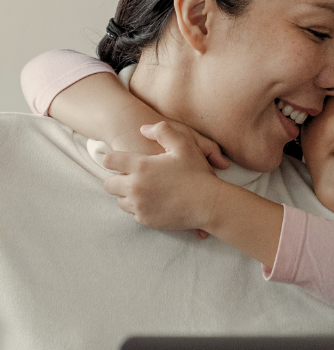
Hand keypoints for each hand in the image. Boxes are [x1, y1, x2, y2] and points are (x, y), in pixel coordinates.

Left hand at [103, 121, 228, 229]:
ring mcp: (140, 206)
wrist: (208, 204)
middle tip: (131, 177)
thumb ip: (162, 131)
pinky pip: (134, 214)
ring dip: (128, 196)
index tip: (119, 161)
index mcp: (141, 167)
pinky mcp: (146, 220)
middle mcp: (136, 187)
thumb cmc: (197, 173)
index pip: (109, 161)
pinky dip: (140, 208)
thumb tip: (143, 129)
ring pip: (120, 201)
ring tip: (145, 190)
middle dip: (117, 180)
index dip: (112, 159)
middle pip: (109, 185)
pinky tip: (154, 202)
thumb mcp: (184, 144)